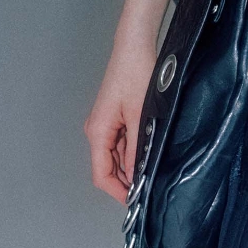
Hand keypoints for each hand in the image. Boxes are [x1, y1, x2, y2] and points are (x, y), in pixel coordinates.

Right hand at [84, 41, 156, 203]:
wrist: (134, 47)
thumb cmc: (135, 73)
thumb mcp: (140, 115)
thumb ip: (137, 148)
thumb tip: (136, 175)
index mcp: (98, 131)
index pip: (101, 174)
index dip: (117, 191)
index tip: (134, 200)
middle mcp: (96, 130)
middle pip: (106, 167)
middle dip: (125, 179)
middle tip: (148, 187)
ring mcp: (104, 124)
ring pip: (114, 156)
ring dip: (130, 165)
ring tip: (151, 168)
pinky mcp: (113, 117)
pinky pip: (120, 142)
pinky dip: (131, 151)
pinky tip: (147, 150)